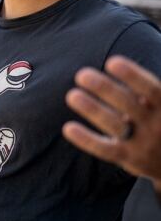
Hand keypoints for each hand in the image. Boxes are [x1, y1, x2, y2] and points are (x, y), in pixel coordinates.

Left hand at [63, 56, 160, 186]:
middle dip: (105, 88)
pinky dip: (86, 140)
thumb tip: (116, 63)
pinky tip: (68, 128)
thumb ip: (146, 89)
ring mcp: (143, 143)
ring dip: (93, 110)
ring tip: (72, 95)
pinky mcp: (129, 159)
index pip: (152, 89)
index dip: (133, 75)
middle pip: (128, 104)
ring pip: (115, 126)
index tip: (111, 62)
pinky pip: (105, 150)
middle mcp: (157, 125)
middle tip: (82, 75)